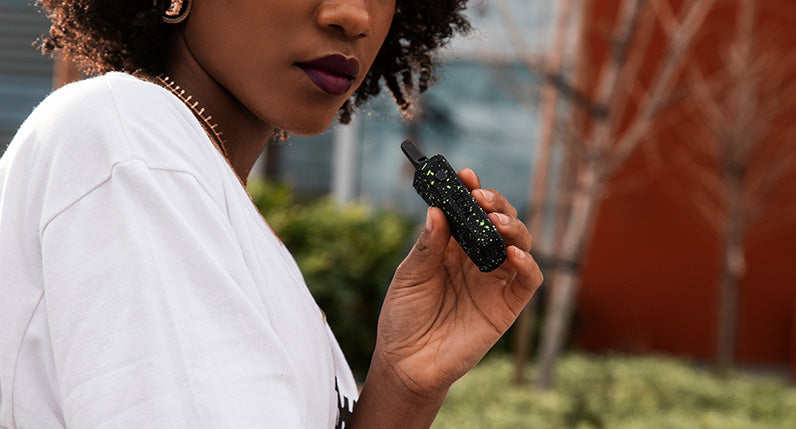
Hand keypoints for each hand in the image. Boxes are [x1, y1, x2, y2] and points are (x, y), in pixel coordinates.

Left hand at [373, 168, 543, 397]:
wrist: (407, 364)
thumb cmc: (403, 317)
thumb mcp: (409, 276)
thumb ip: (427, 246)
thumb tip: (438, 211)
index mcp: (452, 247)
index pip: (468, 212)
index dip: (469, 191)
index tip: (464, 175)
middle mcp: (477, 259)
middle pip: (498, 221)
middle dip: (494, 204)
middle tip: (480, 197)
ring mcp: (494, 281)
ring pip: (519, 244)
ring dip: (513, 228)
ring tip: (495, 223)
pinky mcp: (507, 306)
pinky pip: (528, 281)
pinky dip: (527, 264)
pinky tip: (512, 255)